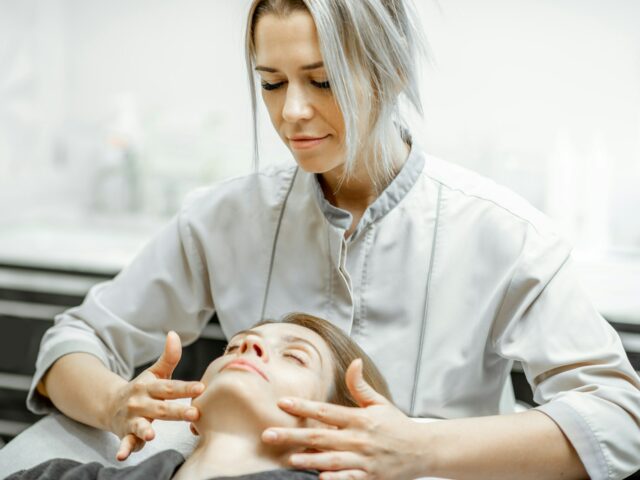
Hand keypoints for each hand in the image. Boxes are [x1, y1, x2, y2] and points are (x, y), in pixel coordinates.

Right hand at [108, 331, 204, 460]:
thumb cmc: (144, 389)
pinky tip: (123, 456)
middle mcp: (141, 402)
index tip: (201, 388)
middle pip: (161, 407)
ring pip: (140, 425)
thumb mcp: (156, 373)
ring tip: (153, 434)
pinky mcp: (126, 433)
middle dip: (177, 411)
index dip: (186, 387)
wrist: (112, 404)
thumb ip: (169, 357)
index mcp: (151, 386)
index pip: (170, 387)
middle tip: (194, 413)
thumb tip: (174, 334)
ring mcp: (132, 418)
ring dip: (145, 429)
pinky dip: (124, 449)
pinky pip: (125, 442)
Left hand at [261, 359, 428, 479]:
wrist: (422, 450)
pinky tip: (318, 478)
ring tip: (288, 458)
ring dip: (308, 459)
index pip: (326, 411)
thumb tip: (354, 362)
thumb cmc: (397, 425)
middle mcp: (359, 439)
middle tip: (268, 435)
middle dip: (292, 436)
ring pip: (331, 460)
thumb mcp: (379, 403)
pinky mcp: (369, 477)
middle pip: (321, 436)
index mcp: (360, 419)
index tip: (282, 403)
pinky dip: (334, 478)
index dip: (303, 407)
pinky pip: (348, 478)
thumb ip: (360, 386)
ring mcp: (363, 460)